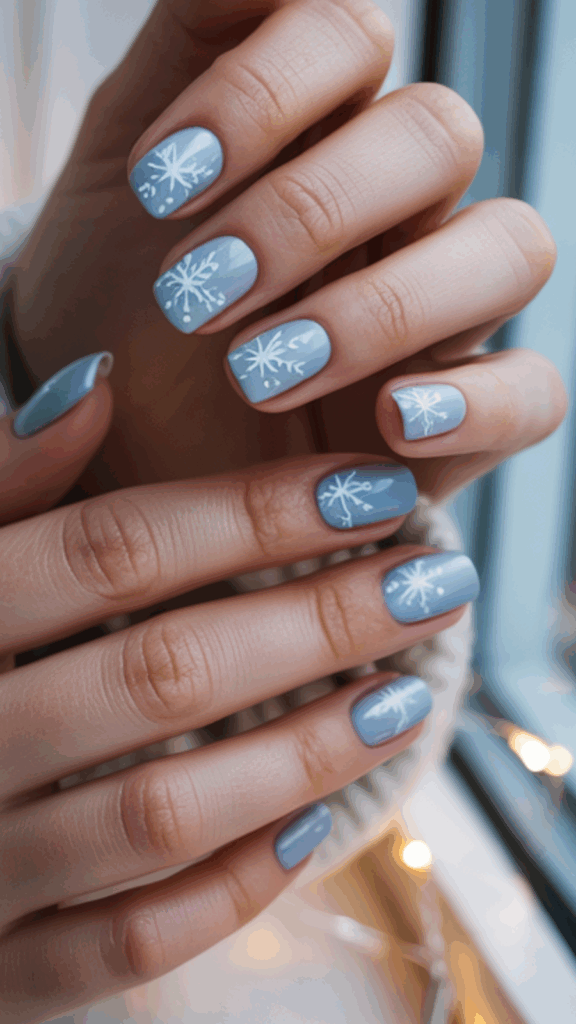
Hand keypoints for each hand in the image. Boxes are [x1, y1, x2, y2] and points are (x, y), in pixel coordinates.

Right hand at [0, 376, 478, 1021]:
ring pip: (159, 811)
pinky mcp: (2, 967)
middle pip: (160, 672)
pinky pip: (123, 947)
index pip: (111, 551)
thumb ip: (9, 486)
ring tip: (404, 695)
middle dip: (313, 622)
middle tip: (427, 582)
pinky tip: (307, 831)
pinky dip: (223, 893)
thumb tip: (94, 384)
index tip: (372, 491)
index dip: (251, 515)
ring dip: (299, 754)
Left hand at [10, 0, 564, 498]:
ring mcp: (441, 311)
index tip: (159, 185)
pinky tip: (389, 422)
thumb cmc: (117, 302)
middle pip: (439, 135)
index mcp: (320, 128)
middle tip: (196, 292)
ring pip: (511, 249)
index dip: (261, 94)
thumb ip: (186, 56)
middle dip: (309, 212)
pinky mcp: (463, 418)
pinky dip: (477, 403)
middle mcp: (399, 206)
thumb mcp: (117, 174)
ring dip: (382, 307)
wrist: (118, 435)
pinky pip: (535, 392)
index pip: (349, 37)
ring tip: (260, 373)